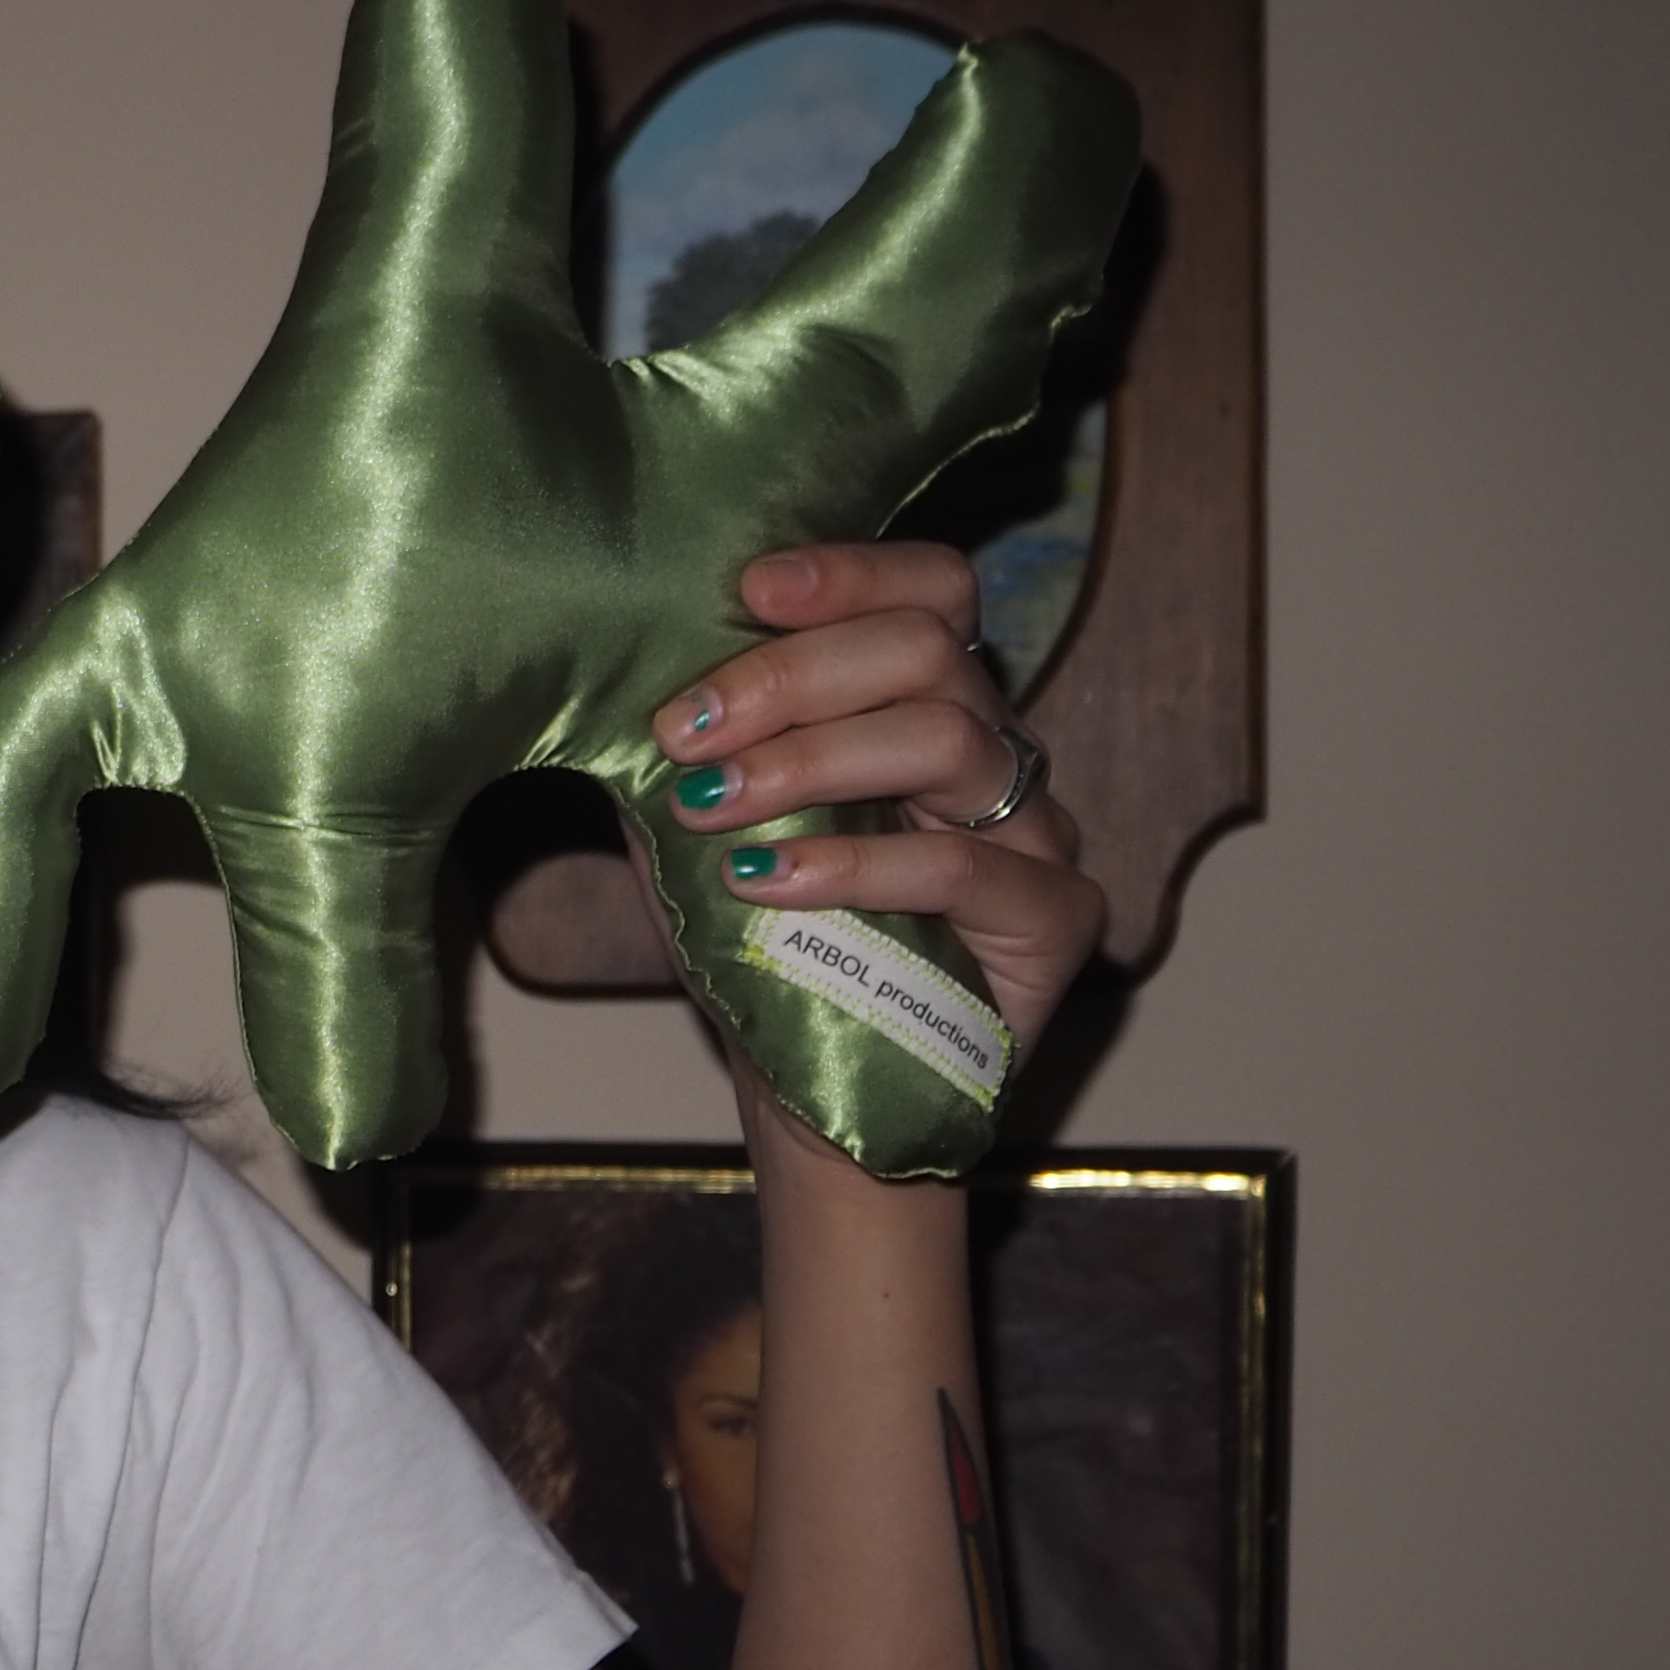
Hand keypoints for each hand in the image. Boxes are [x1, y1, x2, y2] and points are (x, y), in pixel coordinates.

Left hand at [650, 542, 1106, 1051]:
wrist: (820, 1098)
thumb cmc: (767, 954)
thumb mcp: (705, 831)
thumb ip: (690, 751)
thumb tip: (612, 670)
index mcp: (925, 711)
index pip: (929, 593)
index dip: (851, 571)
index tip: (745, 588)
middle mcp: (997, 755)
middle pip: (930, 647)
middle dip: (792, 675)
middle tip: (689, 727)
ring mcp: (1039, 833)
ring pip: (949, 738)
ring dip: (809, 760)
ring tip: (710, 804)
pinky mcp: (1057, 920)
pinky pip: (962, 865)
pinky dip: (852, 865)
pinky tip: (765, 880)